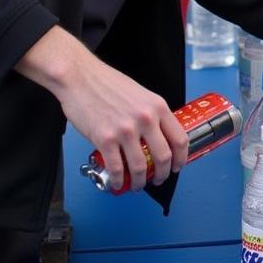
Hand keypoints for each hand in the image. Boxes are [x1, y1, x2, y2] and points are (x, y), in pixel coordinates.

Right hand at [17, 27, 188, 191]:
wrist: (81, 77)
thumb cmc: (109, 84)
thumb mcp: (142, 95)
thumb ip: (152, 114)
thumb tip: (158, 136)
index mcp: (158, 107)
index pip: (180, 138)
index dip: (181, 157)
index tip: (177, 165)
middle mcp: (145, 119)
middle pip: (163, 157)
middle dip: (162, 174)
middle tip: (158, 179)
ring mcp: (125, 130)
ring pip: (139, 166)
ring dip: (140, 181)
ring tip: (137, 184)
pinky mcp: (105, 139)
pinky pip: (116, 167)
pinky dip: (118, 180)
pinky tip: (117, 182)